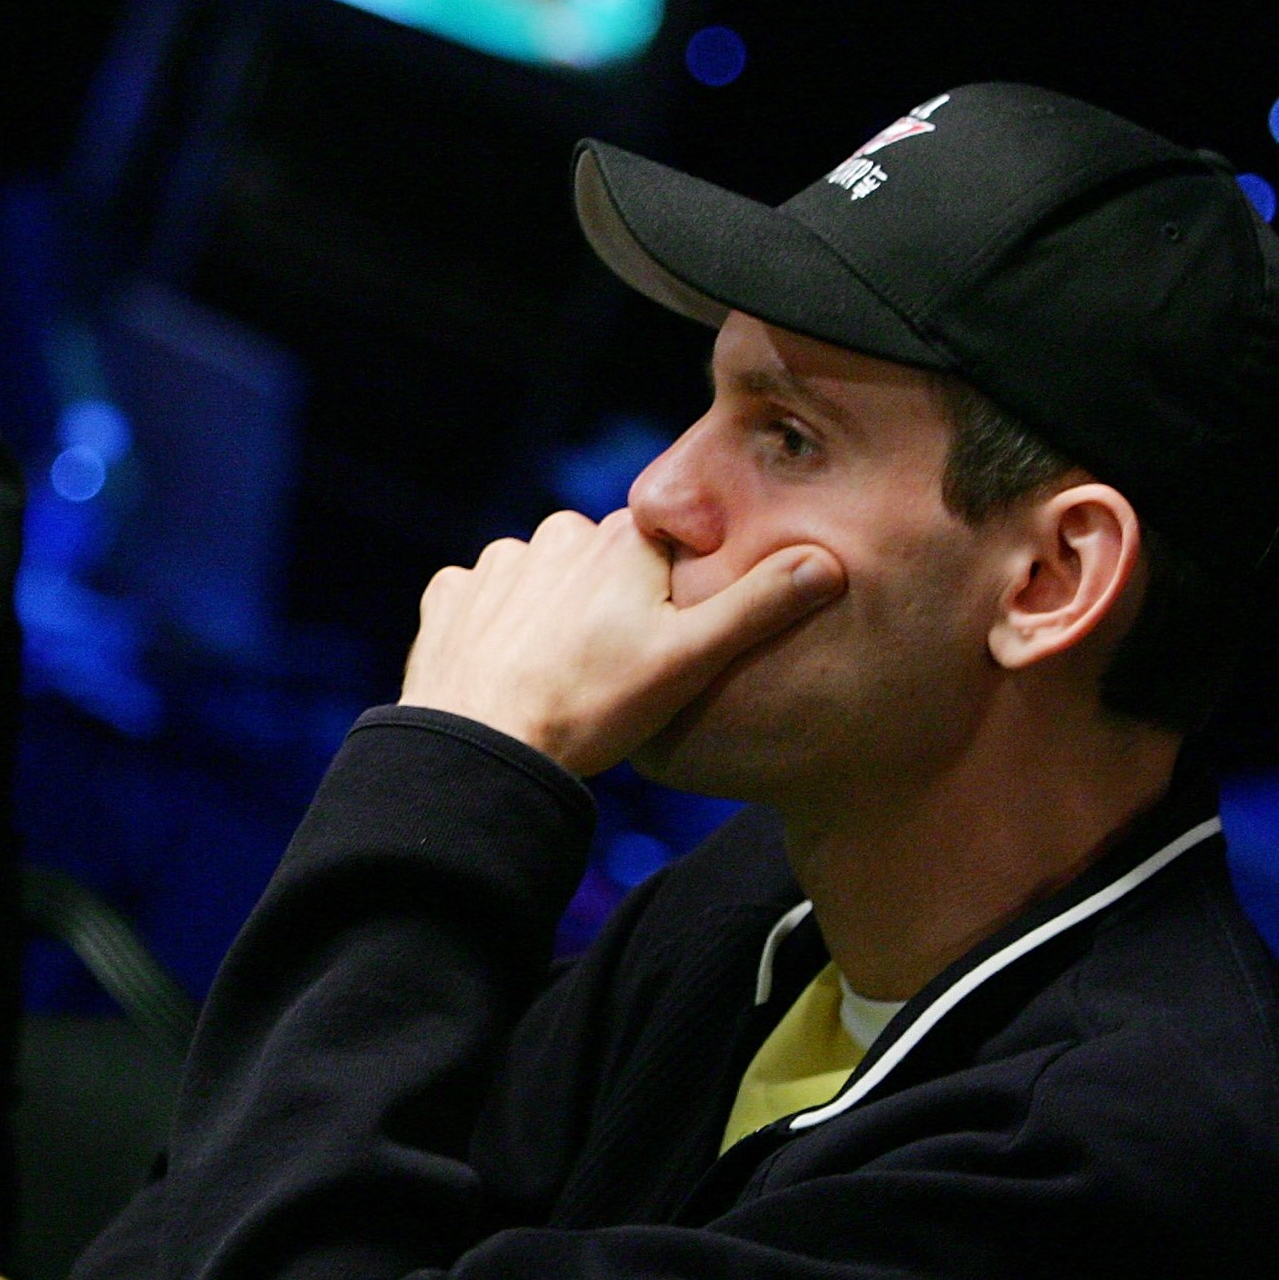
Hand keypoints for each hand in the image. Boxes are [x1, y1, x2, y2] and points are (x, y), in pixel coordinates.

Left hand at [399, 510, 842, 776]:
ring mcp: (498, 563)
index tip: (661, 640)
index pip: (664, 550)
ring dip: (552, 614)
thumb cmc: (594, 706)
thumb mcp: (691, 661)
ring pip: (543, 579)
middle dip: (609, 602)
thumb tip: (828, 562)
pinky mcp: (451, 595)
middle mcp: (558, 533)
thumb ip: (757, 607)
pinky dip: (496, 626)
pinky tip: (509, 667)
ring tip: (561, 674)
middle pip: (601, 562)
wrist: (486, 746)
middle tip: (614, 666)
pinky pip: (484, 598)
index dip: (667, 597)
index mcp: (624, 539)